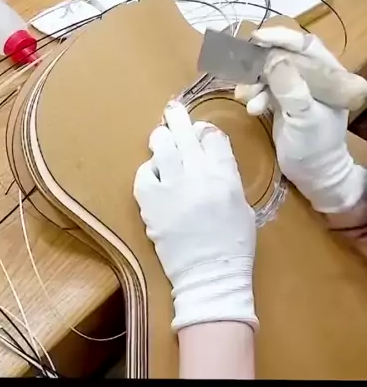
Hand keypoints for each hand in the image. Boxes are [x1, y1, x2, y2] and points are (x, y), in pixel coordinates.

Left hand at [133, 101, 257, 332]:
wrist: (209, 276)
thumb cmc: (233, 246)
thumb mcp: (242, 206)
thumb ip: (226, 177)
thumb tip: (210, 158)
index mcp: (225, 176)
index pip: (213, 136)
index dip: (205, 130)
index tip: (200, 131)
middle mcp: (198, 174)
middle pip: (186, 133)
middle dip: (179, 118)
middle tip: (173, 110)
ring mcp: (172, 186)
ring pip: (161, 145)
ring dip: (161, 138)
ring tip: (160, 138)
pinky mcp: (151, 202)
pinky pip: (143, 173)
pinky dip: (148, 170)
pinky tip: (154, 175)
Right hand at [235, 27, 366, 213]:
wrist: (312, 175)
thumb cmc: (315, 147)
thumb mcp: (303, 116)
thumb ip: (290, 86)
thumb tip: (272, 57)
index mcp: (329, 75)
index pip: (305, 46)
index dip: (281, 38)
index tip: (257, 38)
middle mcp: (313, 77)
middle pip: (284, 55)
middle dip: (261, 62)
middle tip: (240, 65)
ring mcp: (297, 88)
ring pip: (270, 72)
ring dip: (254, 81)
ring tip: (244, 96)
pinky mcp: (282, 101)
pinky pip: (264, 88)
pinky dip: (255, 95)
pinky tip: (251, 108)